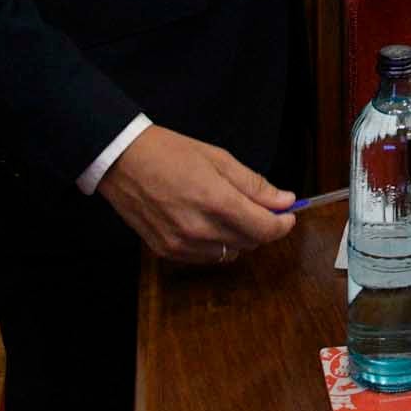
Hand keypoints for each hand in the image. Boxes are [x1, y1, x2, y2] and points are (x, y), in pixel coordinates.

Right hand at [96, 124, 294, 264]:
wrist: (122, 161)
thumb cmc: (170, 152)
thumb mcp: (218, 159)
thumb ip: (254, 184)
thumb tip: (284, 200)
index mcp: (216, 202)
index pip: (264, 229)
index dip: (282, 224)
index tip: (288, 215)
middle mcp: (200, 229)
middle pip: (250, 242)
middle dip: (261, 227)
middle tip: (259, 207)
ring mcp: (181, 244)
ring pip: (229, 253)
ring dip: (239, 237)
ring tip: (229, 212)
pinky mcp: (166, 251)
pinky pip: (205, 257)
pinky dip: (216, 244)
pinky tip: (208, 223)